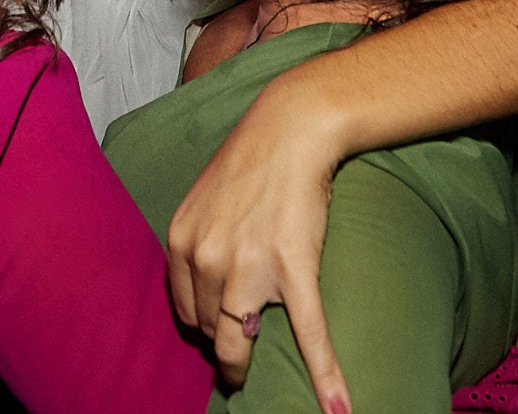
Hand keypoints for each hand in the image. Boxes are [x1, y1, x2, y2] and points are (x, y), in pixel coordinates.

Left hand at [166, 96, 345, 402]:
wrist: (290, 131)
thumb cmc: (249, 164)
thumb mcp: (202, 201)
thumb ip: (197, 242)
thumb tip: (200, 279)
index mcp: (181, 242)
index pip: (184, 309)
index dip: (201, 327)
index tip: (214, 335)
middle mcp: (207, 259)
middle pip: (209, 331)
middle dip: (222, 351)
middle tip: (236, 365)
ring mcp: (249, 268)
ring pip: (240, 340)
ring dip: (247, 362)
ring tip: (253, 379)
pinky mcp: (293, 270)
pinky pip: (308, 333)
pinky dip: (324, 374)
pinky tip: (336, 409)